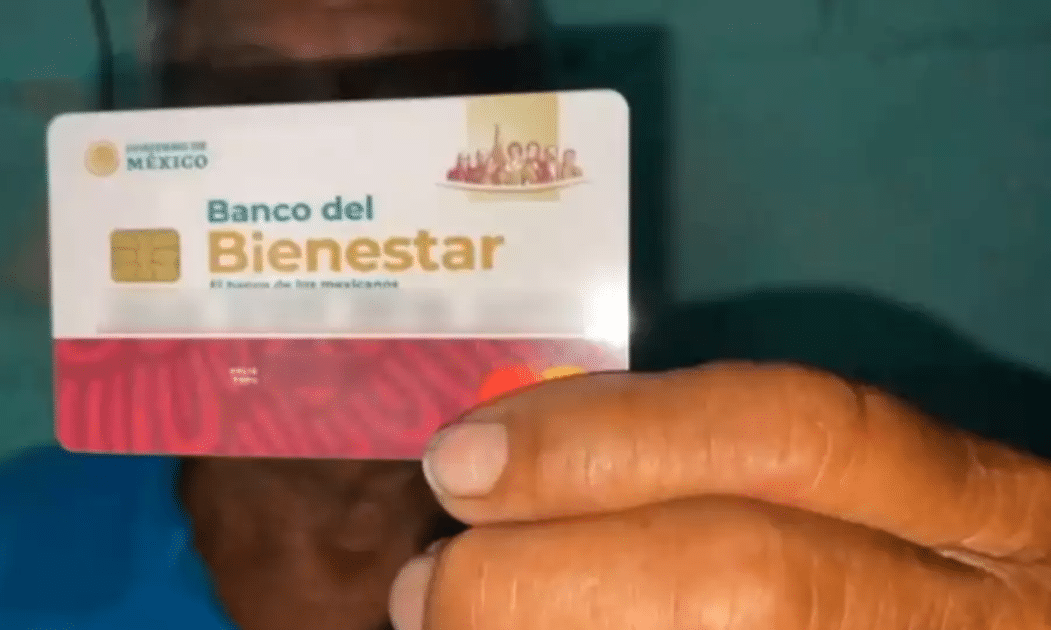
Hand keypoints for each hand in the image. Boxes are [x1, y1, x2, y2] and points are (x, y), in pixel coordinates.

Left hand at [388, 362, 1050, 629]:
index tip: (461, 459)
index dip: (606, 440)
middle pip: (744, 578)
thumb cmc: (899, 567)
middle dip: (551, 576)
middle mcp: (958, 601)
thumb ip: (710, 463)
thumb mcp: (855, 497)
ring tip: (450, 625)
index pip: (787, 434)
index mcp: (968, 500)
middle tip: (428, 586)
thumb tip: (511, 468)